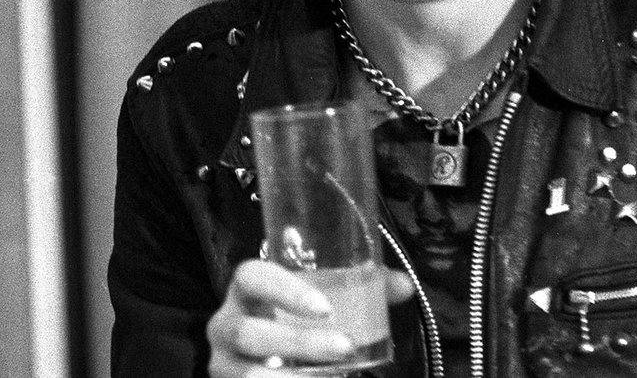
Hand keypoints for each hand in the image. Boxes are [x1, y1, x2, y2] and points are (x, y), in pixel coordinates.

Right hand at [207, 259, 413, 376]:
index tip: (325, 308)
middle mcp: (225, 323)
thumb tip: (405, 286)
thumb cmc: (297, 311)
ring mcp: (223, 361)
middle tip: (346, 347)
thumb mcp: (323, 295)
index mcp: (247, 287)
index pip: (252, 277)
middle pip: (251, 333)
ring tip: (333, 377)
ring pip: (248, 374)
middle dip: (301, 343)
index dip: (286, 291)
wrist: (265, 349)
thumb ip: (364, 286)